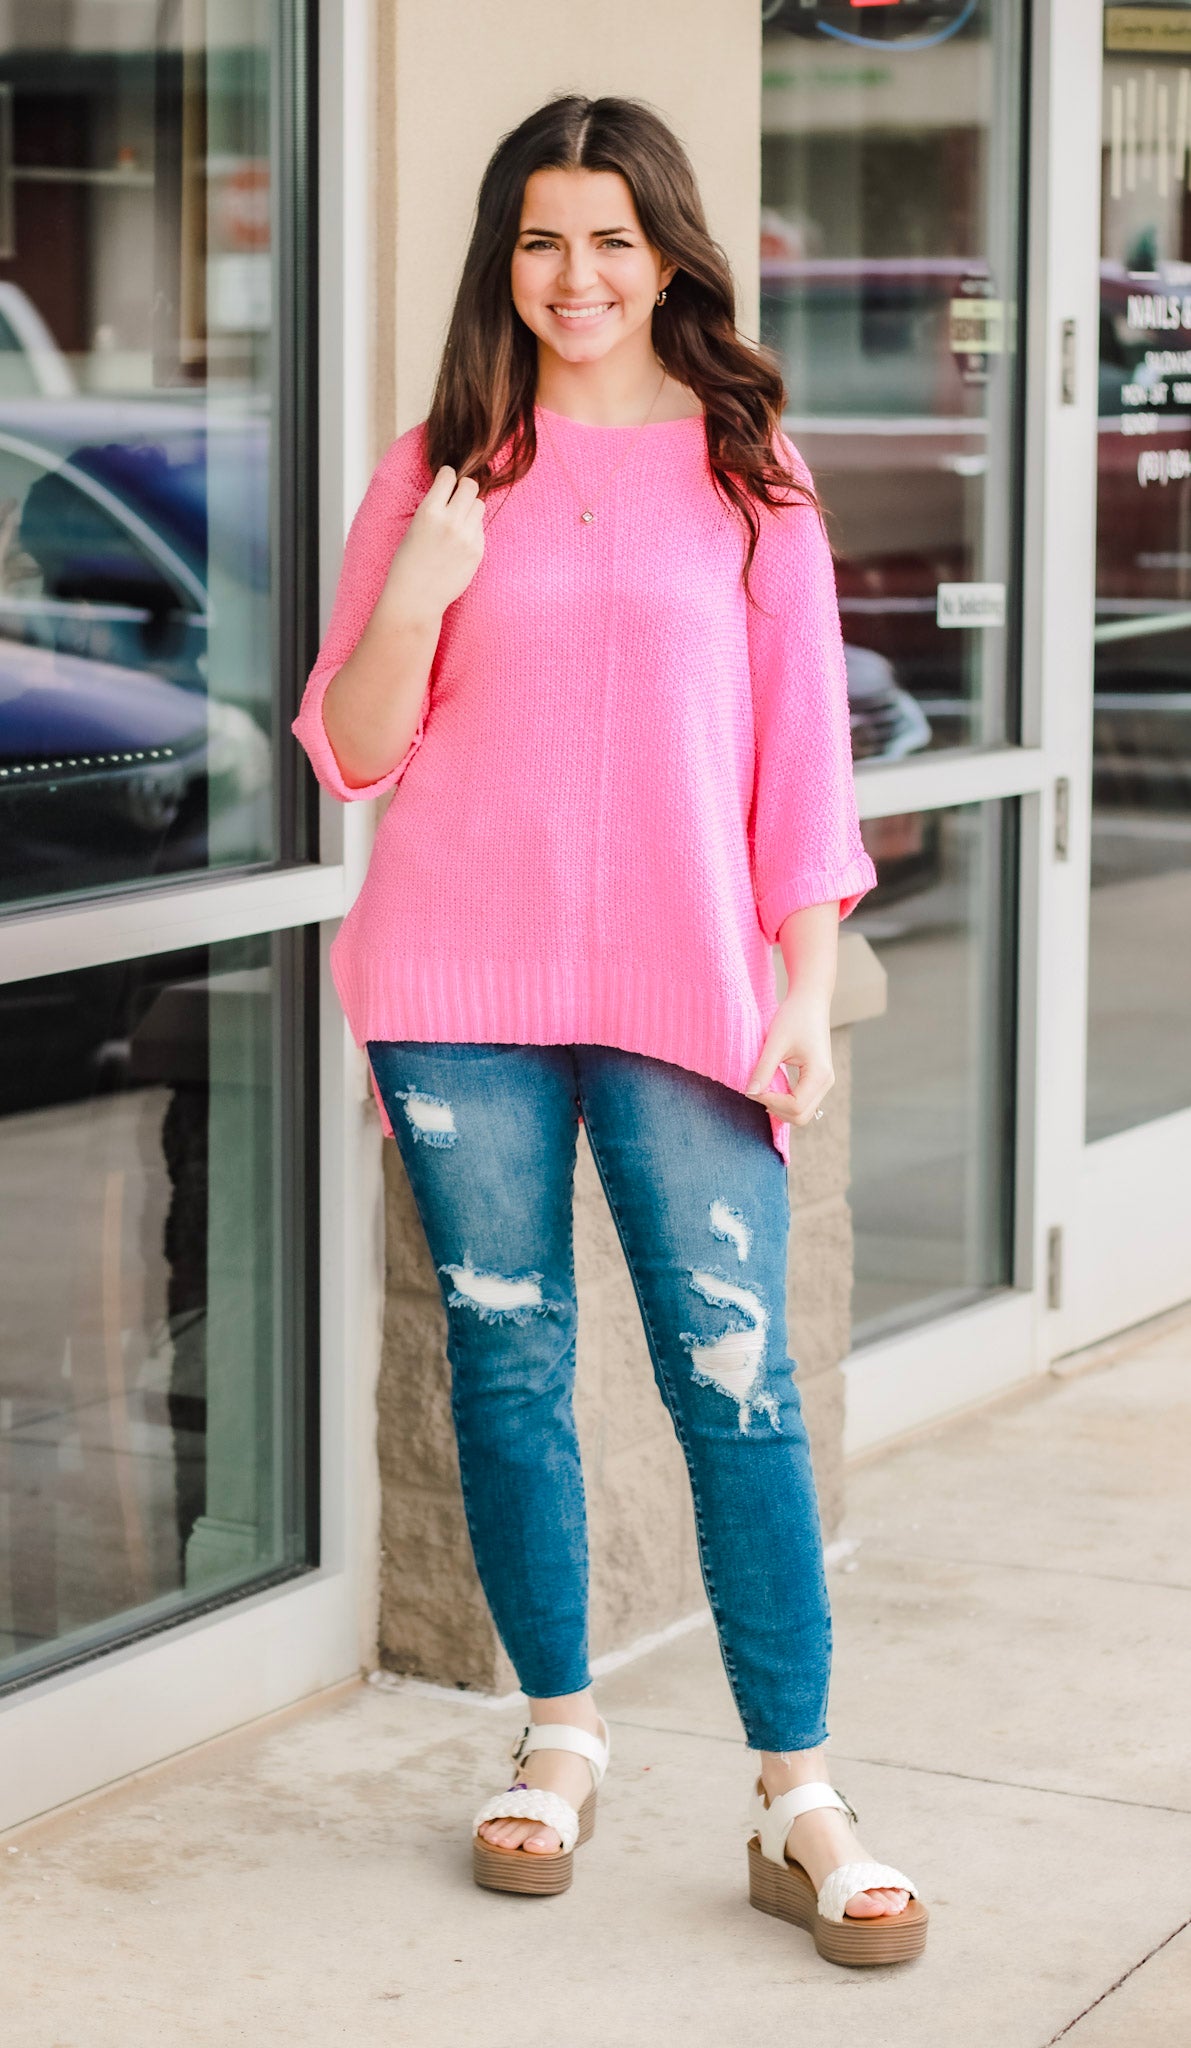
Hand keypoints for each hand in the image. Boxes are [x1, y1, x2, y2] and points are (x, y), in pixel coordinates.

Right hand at [383, 464, 485, 620]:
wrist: (416, 597)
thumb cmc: (409, 562)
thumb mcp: (415, 527)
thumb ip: (435, 508)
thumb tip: (452, 492)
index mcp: (429, 511)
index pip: (449, 476)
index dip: (449, 476)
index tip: (447, 481)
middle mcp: (450, 521)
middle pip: (471, 486)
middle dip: (464, 488)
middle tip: (457, 497)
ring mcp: (467, 537)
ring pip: (480, 505)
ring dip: (470, 508)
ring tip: (458, 521)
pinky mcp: (477, 551)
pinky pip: (480, 528)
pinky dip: (472, 530)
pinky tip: (459, 542)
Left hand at [744, 986, 833, 1127]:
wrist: (810, 1001)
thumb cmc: (794, 1017)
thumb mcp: (775, 1043)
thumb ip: (764, 1070)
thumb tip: (750, 1093)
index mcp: (819, 1074)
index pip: (795, 1106)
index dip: (771, 1101)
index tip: (753, 1088)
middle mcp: (826, 1082)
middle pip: (801, 1117)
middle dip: (776, 1109)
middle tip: (756, 1091)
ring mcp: (824, 1082)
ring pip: (802, 1113)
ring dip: (780, 1107)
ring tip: (762, 1089)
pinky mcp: (817, 1080)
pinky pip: (802, 1102)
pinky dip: (785, 1102)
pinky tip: (770, 1088)